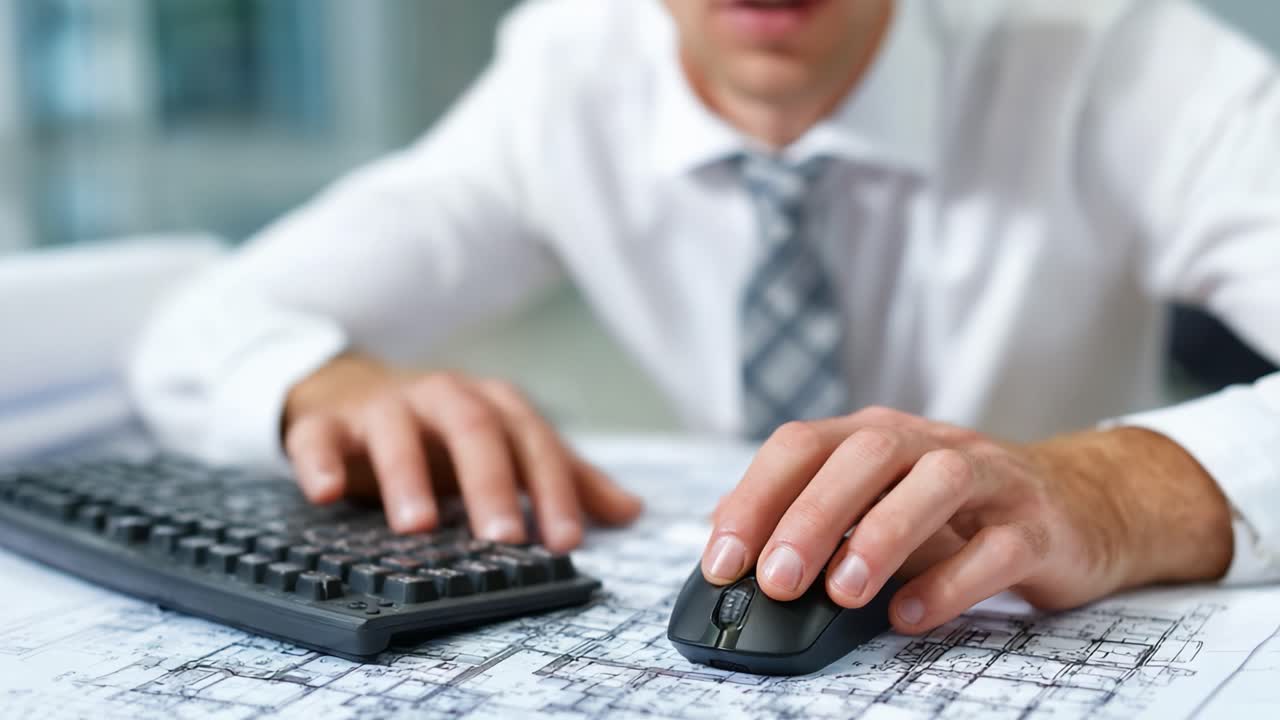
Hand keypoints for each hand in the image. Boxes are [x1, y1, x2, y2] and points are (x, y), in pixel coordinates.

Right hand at [282, 354, 642, 549]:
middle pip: (474, 429)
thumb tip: (630, 512)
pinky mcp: (328, 424)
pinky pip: (319, 438)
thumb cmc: (441, 430)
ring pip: (398, 431)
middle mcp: (441, 397)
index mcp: (491, 404)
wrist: (352, 391)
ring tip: (419, 527)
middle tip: (504, 535)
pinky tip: (327, 494)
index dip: (553, 488)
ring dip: (408, 476)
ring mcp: (383, 408)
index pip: (533, 441)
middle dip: (491, 482)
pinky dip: (320, 463)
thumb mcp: (505, 446)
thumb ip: (563, 476)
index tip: (567, 540)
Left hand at [702, 407, 1232, 633]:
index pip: (802, 445)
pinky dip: (949, 584)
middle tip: (774, 582)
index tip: (721, 562)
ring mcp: (989, 479)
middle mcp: (928, 444)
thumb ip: (807, 515)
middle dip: (809, 518)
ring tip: (841, 593)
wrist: (1077, 506)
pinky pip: (996, 549)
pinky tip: (909, 617)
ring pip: (935, 485)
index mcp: (876, 436)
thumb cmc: (956, 511)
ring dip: (881, 538)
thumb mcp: (874, 502)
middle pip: (863, 457)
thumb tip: (725, 542)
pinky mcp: (1037, 526)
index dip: (754, 498)